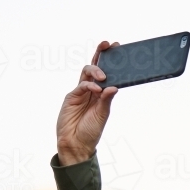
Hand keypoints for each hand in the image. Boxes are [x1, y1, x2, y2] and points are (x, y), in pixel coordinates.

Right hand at [55, 40, 119, 165]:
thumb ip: (107, 100)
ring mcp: (80, 92)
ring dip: (96, 70)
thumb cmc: (90, 131)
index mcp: (101, 93)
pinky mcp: (71, 97)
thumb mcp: (102, 115)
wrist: (76, 144)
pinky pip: (81, 86)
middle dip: (101, 54)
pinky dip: (89, 85)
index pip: (106, 72)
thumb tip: (114, 86)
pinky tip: (96, 89)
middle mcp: (91, 90)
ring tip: (104, 76)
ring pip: (87, 73)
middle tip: (108, 44)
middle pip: (95, 67)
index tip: (118, 47)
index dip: (110, 60)